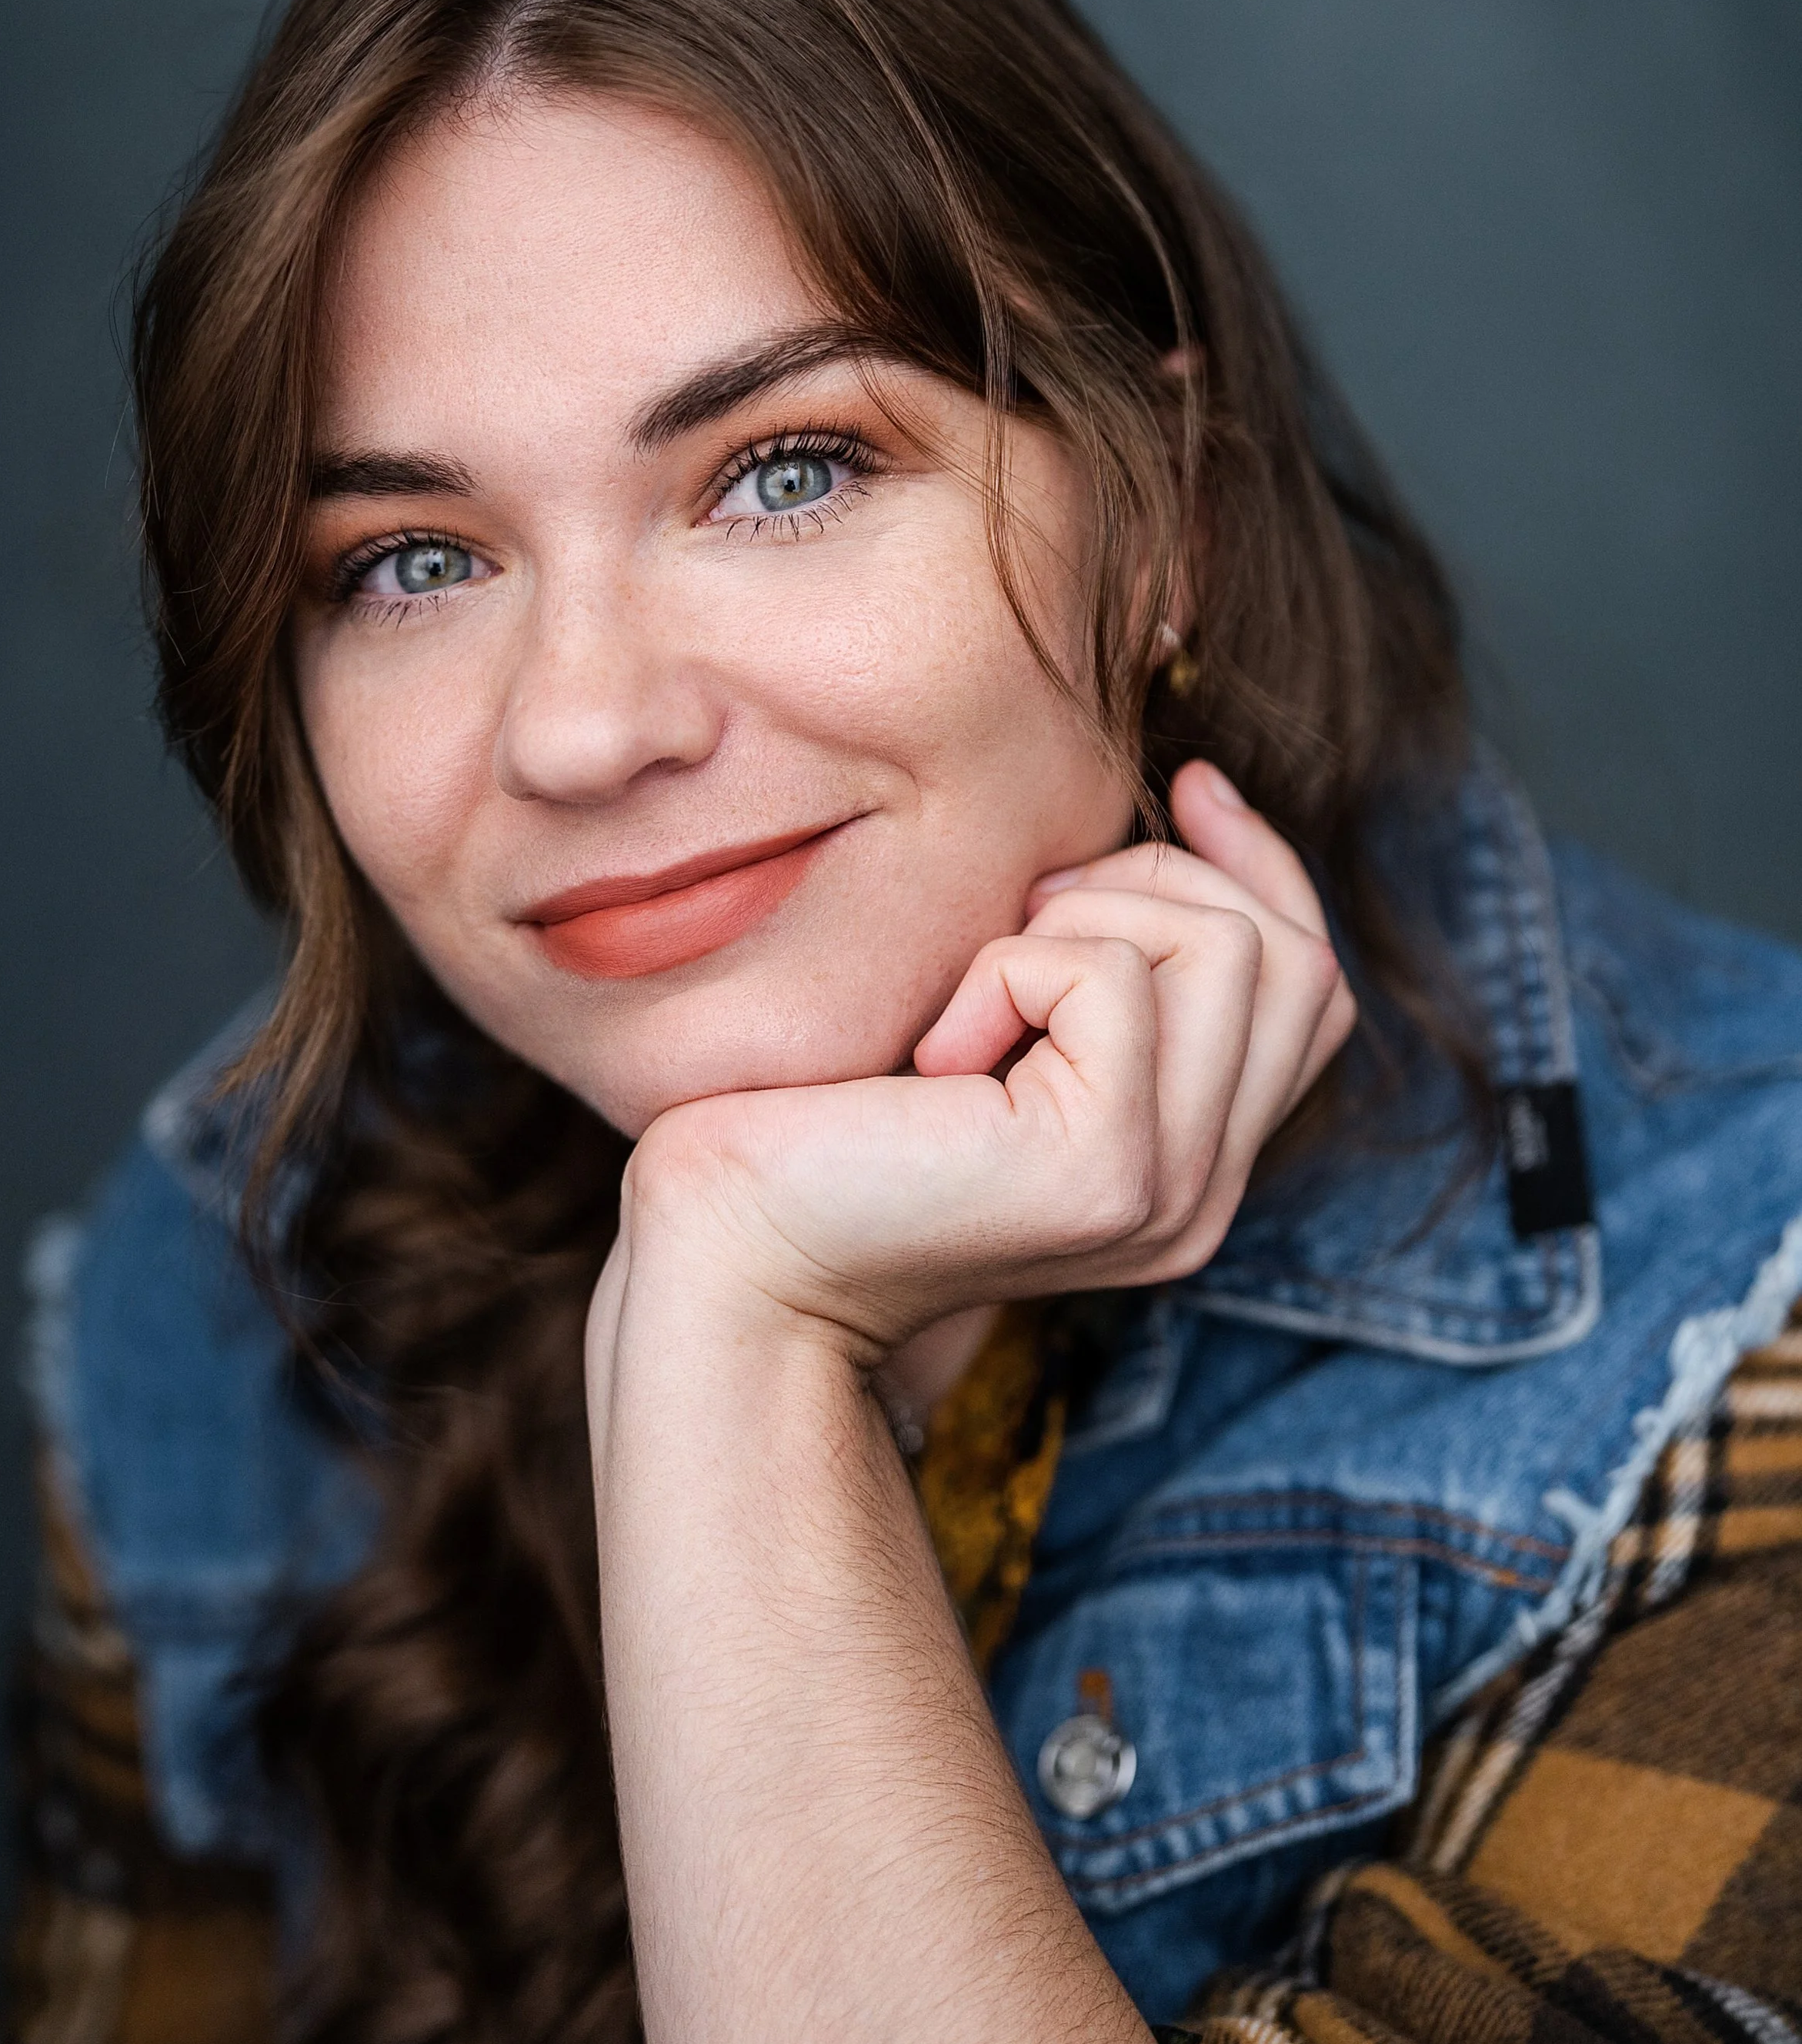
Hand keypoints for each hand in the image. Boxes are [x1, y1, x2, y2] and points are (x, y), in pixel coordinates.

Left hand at [597, 760, 1353, 1379]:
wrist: (730, 1258)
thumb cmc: (823, 1124)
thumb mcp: (997, 1020)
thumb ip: (1105, 962)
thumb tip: (1196, 798)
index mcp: (1188, 1163)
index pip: (1312, 988)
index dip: (1263, 869)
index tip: (1188, 785)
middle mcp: (1202, 1192)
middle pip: (1293, 958)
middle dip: (1162, 881)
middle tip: (1020, 919)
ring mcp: (1168, 1190)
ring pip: (1227, 949)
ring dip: (1083, 919)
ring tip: (973, 993)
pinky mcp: (1106, 1170)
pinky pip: (1109, 978)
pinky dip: (1007, 970)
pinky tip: (933, 1055)